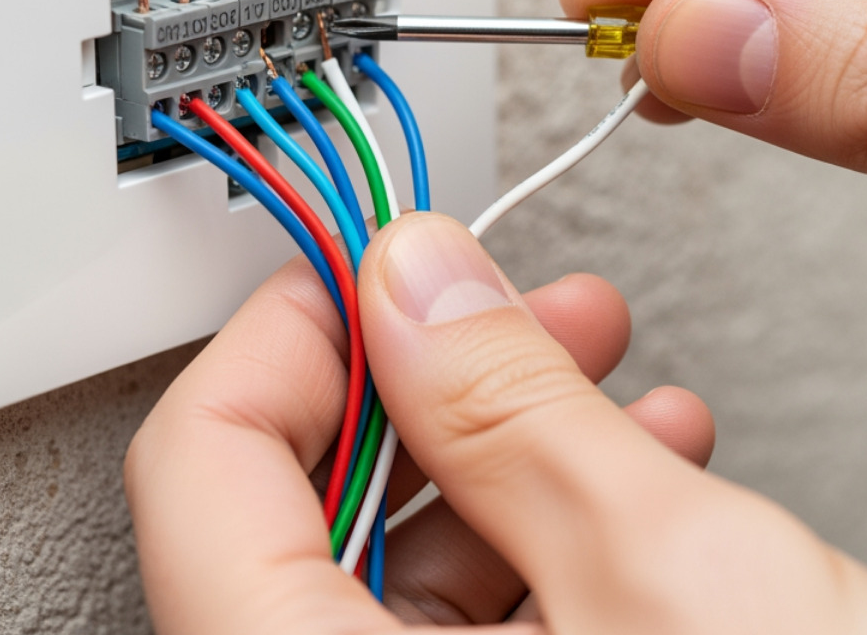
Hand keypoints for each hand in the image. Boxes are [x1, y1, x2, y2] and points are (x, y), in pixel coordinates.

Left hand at [126, 213, 866, 631]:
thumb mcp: (667, 572)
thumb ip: (512, 408)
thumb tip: (413, 281)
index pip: (199, 476)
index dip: (287, 337)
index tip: (372, 268)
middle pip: (303, 516)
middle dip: (423, 379)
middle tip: (500, 300)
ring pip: (409, 568)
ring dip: (506, 440)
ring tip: (600, 358)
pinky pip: (489, 626)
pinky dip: (557, 527)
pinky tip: (645, 458)